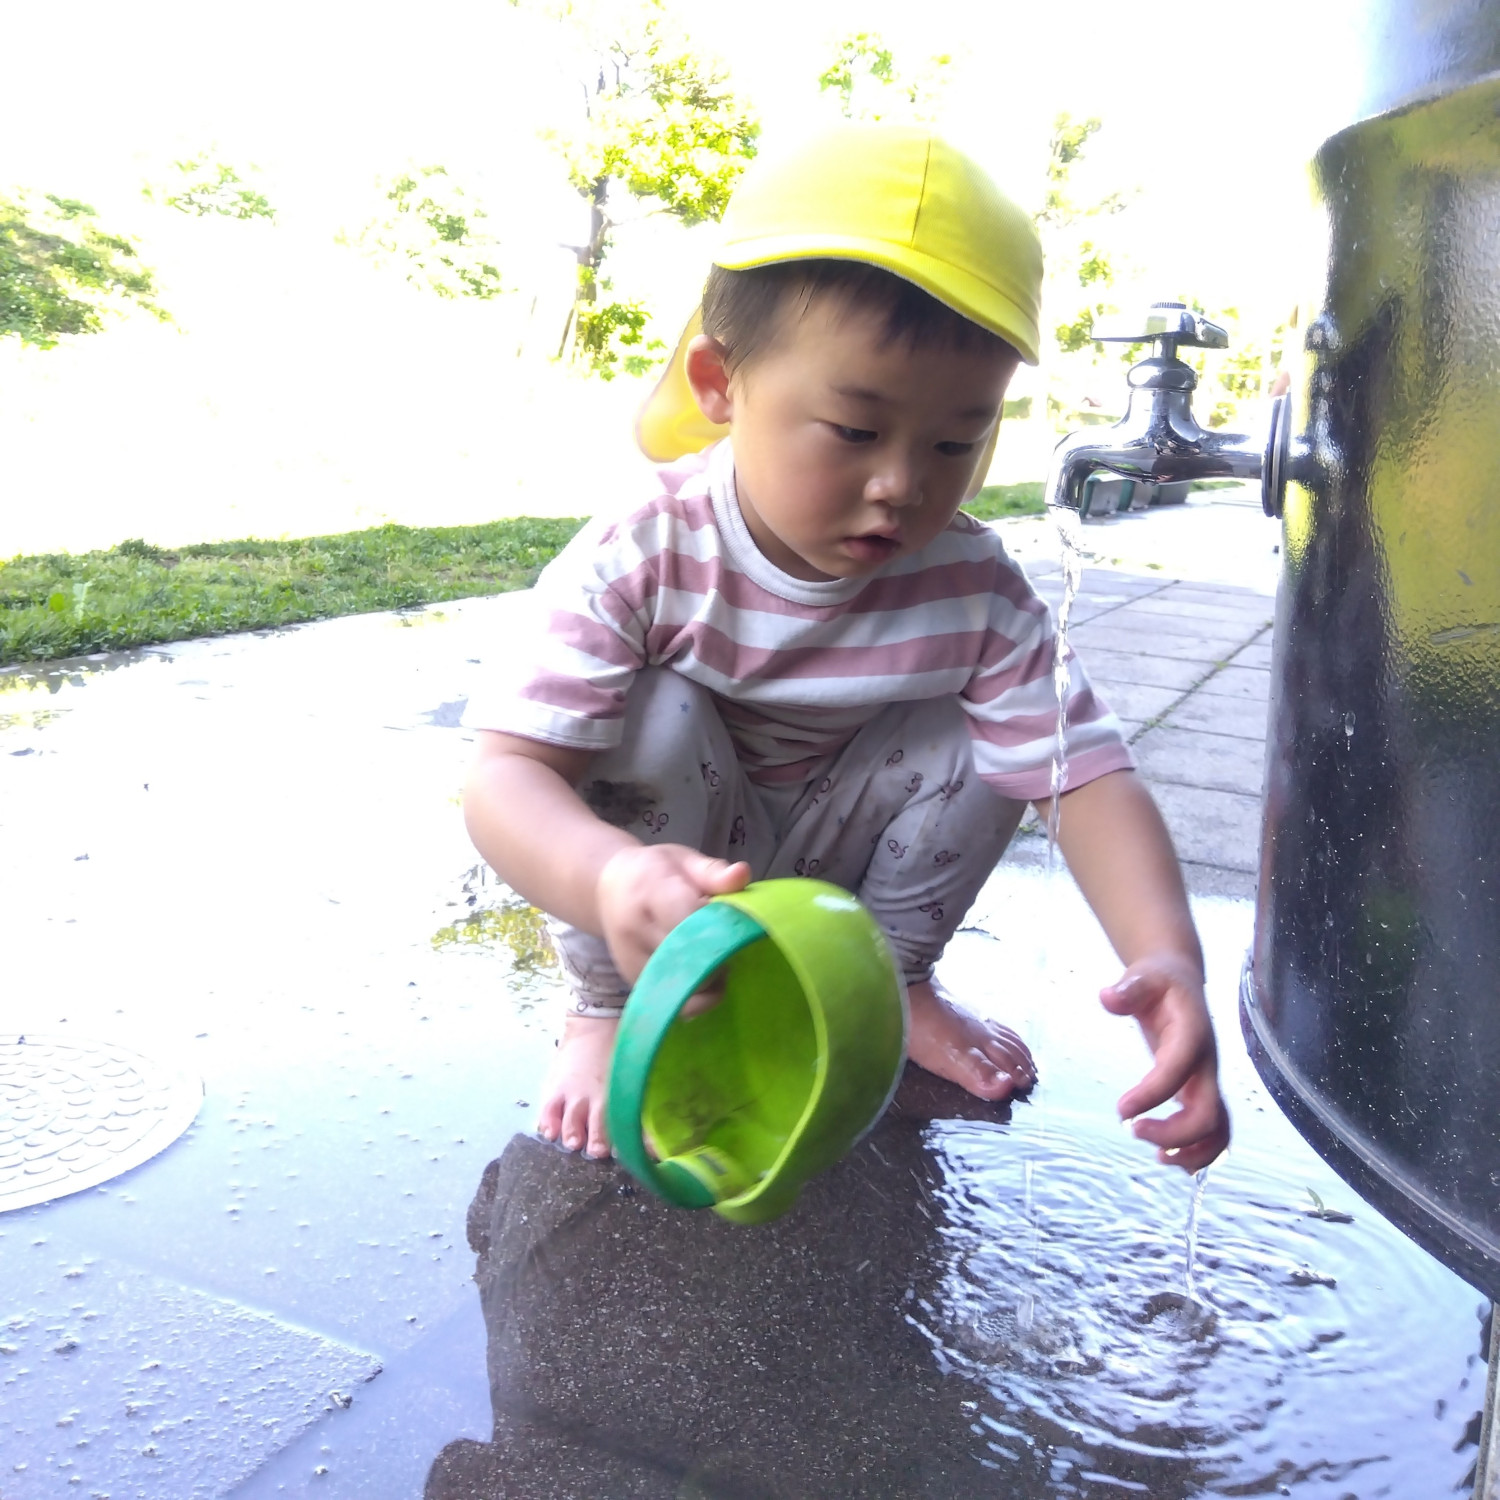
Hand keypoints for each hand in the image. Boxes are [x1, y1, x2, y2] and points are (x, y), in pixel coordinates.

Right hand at [596, 843, 750, 983]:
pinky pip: (670, 1000)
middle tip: (735, 948)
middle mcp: (636, 929)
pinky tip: (705, 977)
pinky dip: (695, 995)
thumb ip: (714, 872)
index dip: (719, 929)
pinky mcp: (631, 980)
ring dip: (710, 984)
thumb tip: (742, 874)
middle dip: (719, 959)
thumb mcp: (684, 861)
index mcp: (650, 890)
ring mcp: (630, 959)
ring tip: (721, 964)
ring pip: (680, 987)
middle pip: (687, 958)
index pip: (688, 919)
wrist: (608, 887)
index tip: (737, 926)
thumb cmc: (655, 871)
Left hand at [1100, 953, 1229, 1171]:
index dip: (1153, 1094)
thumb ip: (1128, 990)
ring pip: (1219, 1130)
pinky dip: (1198, 1151)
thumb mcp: (1142, 977)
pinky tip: (1169, 1156)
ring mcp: (1208, 1080)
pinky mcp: (1202, 1091)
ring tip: (1159, 1158)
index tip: (1121, 1109)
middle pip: (1207, 1113)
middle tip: (1133, 1130)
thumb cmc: (1158, 981)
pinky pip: (1213, 1131)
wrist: (1180, 981)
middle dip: (1174, 1133)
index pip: (1178, 1070)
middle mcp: (1208, 1063)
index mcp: (1193, 1033)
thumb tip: (1107, 997)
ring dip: (1193, 1152)